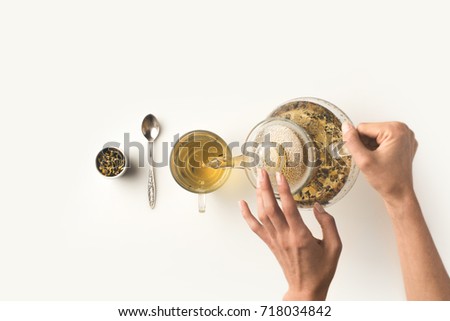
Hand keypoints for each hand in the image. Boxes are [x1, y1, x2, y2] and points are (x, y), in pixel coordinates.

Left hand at [239, 169, 341, 300]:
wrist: (306, 289)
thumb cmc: (321, 270)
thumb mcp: (335, 247)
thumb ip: (328, 224)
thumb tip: (318, 207)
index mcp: (301, 236)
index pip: (289, 208)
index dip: (284, 190)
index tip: (280, 175)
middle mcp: (284, 236)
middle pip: (271, 208)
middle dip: (265, 187)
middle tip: (263, 171)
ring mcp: (275, 240)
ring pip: (262, 214)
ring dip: (259, 195)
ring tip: (258, 179)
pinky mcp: (270, 243)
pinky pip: (255, 227)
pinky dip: (246, 215)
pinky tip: (242, 204)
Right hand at [342, 122, 417, 204]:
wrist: (399, 193)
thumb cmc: (387, 180)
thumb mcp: (364, 160)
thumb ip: (352, 141)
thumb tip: (346, 127)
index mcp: (395, 130)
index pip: (363, 127)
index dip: (357, 142)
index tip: (363, 154)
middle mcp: (403, 129)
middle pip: (370, 130)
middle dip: (365, 144)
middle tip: (371, 159)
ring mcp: (405, 136)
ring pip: (375, 134)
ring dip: (371, 146)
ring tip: (377, 160)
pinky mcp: (404, 142)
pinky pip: (384, 139)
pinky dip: (379, 148)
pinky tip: (382, 159)